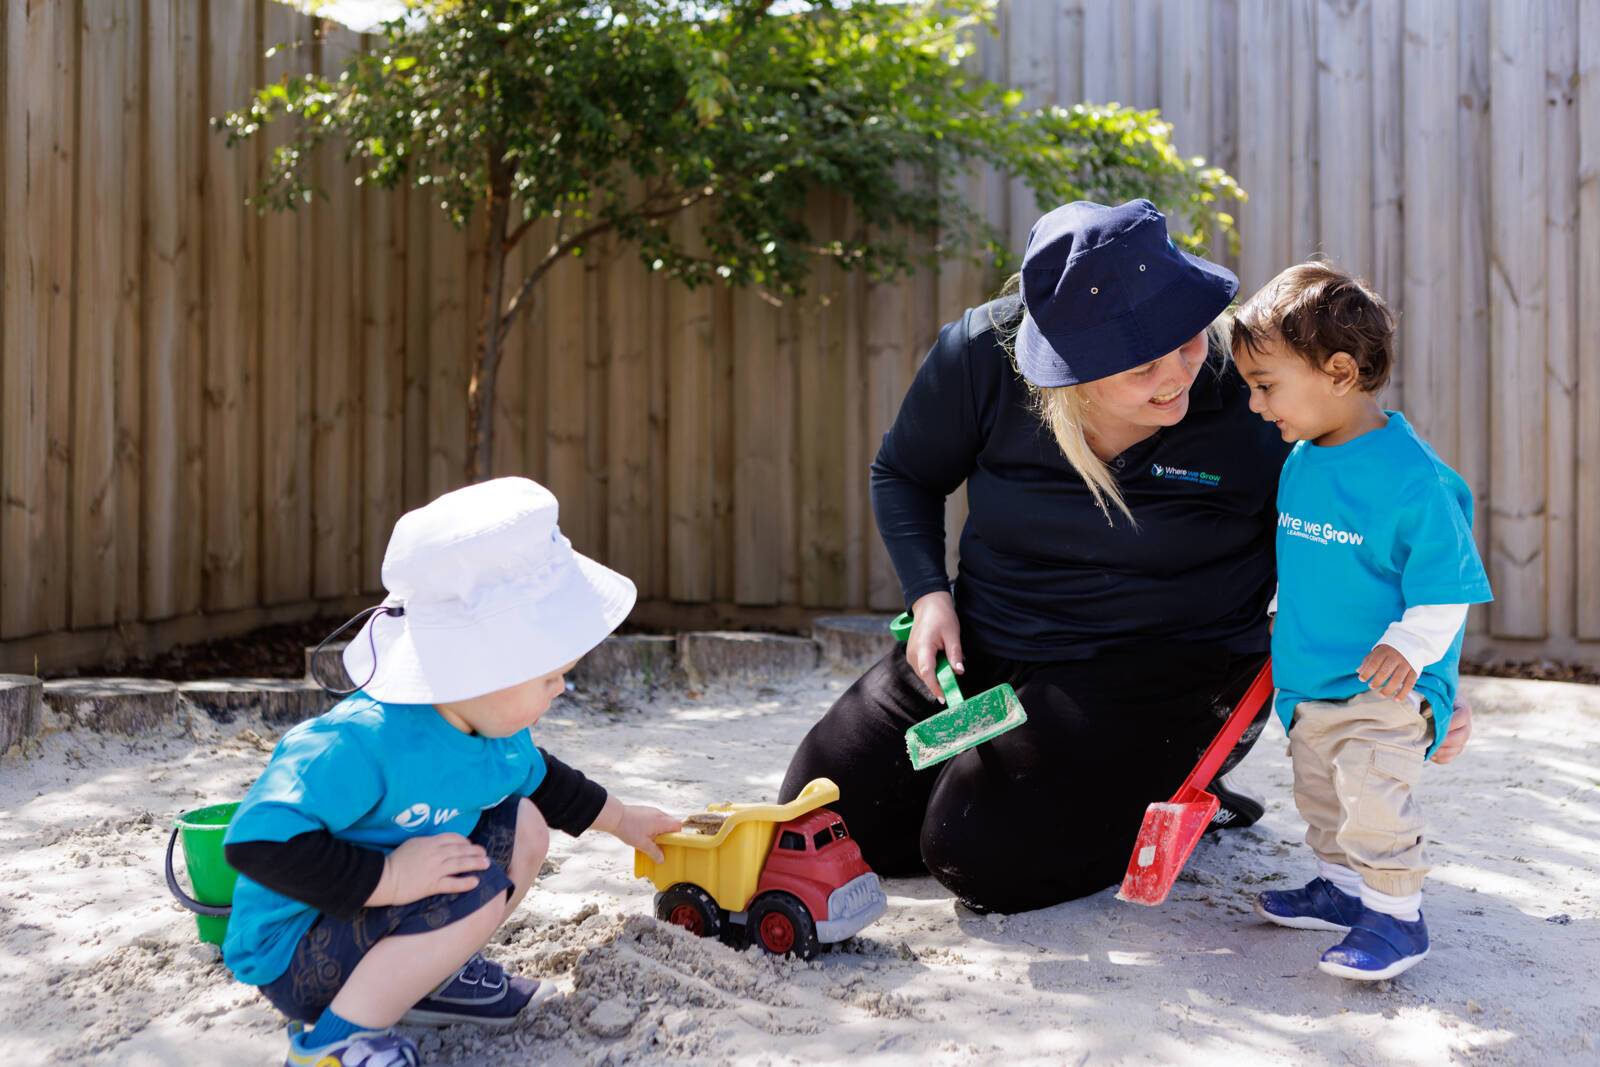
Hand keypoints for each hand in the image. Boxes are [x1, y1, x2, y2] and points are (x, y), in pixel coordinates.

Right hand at [368, 833, 488, 906]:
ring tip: (486, 864)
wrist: (382, 877)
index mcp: (430, 842)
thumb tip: (439, 844)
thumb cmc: (394, 861)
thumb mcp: (412, 844)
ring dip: (475, 864)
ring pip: (460, 864)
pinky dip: (465, 882)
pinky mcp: (431, 885)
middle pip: (460, 850)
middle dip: (475, 852)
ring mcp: (434, 869)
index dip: (465, 842)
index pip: (453, 838)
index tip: (471, 845)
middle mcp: (435, 854)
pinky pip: (452, 883)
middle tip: (485, 854)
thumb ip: (428, 843)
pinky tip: (475, 882)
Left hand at [595, 797, 681, 862]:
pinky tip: (644, 833)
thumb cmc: (628, 828)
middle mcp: (658, 814)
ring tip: (651, 840)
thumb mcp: (642, 844)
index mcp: (661, 821)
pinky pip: (655, 819)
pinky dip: (653, 826)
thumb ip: (654, 852)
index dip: (677, 835)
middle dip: (667, 835)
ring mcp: (652, 811)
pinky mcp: (645, 811)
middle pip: (671, 823)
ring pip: (662, 821)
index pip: (678, 825)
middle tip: (660, 844)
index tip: (671, 844)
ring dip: (660, 830)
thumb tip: (661, 859)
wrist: (614, 816)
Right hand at [907, 590, 964, 703]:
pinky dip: (932, 670)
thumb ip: (955, 654)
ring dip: (936, 676)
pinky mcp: (911, 654)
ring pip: (923, 673)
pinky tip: (941, 664)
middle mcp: (913, 652)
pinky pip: (922, 668)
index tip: (944, 698)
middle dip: (939, 684)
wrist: (928, 603)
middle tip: (954, 688)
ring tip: (948, 670)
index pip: (927, 672)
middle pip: (925, 676)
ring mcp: (910, 653)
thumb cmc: (941, 616)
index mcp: (923, 646)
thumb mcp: (953, 634)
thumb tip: (959, 672)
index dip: (935, 687)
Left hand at [1357, 643, 1416, 702]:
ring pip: (1397, 679)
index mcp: (1385, 651)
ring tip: (1381, 694)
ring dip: (1388, 689)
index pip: (1374, 663)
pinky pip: (1409, 684)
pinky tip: (1396, 699)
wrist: (1411, 642)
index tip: (1362, 679)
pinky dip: (1403, 693)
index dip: (1367, 672)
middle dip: (1377, 681)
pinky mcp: (1415, 670)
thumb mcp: (1378, 651)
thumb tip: (1358, 671)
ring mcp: (1406, 664)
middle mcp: (1396, 657)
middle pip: (1385, 672)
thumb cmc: (1389, 650)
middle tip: (1371, 686)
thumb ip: (1368, 661)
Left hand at [1432, 697, 1472, 763]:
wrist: (1433, 706)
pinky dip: (1439, 758)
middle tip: (1429, 739)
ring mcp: (1461, 738)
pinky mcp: (1453, 748)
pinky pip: (1449, 758)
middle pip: (1463, 736)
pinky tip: (1429, 754)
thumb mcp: (1433, 694)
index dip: (1450, 723)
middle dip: (1445, 740)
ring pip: (1457, 749)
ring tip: (1427, 748)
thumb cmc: (1431, 697)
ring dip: (1441, 751)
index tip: (1435, 725)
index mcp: (1462, 708)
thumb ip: (1429, 697)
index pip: (1463, 716)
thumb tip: (1415, 703)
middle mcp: (1466, 725)